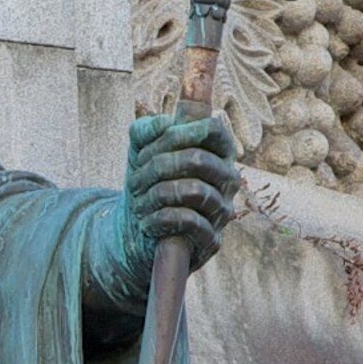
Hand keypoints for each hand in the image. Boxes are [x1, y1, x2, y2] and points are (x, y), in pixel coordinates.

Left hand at [112, 111, 241, 283]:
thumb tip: (164, 124)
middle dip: (156, 167)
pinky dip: (161, 218)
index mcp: (218, 151)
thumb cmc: (147, 183)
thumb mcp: (140, 151)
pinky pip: (190, 221)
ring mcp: (223, 209)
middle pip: (197, 158)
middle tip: (134, 181)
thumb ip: (147, 130)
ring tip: (139, 203)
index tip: (149, 147)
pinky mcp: (213, 239)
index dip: (178, 132)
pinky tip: (147, 222)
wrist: (138, 231)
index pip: (212, 128)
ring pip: (193, 190)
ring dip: (156, 194)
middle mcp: (228, 179)